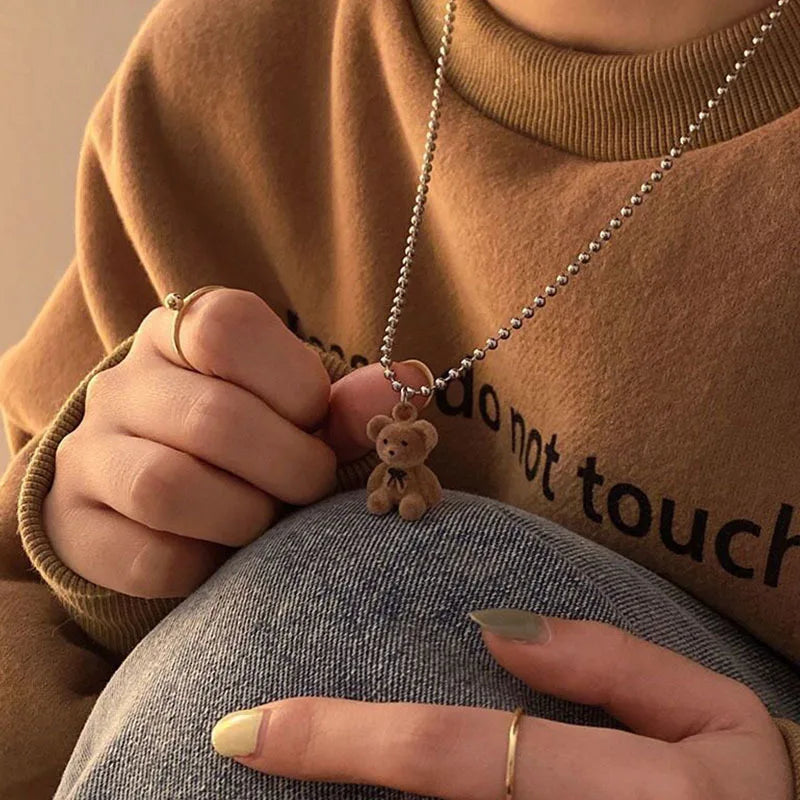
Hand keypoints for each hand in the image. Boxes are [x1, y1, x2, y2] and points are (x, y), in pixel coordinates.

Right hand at [44, 287, 426, 597]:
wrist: (150, 487)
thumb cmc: (245, 439)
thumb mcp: (292, 410)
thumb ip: (346, 403)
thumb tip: (410, 381)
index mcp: (179, 334)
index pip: (226, 329)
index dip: (293, 385)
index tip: (314, 420)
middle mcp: (123, 384)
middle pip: (212, 419)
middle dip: (288, 467)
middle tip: (310, 486)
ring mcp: (89, 454)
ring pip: (168, 487)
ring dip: (244, 517)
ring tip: (264, 522)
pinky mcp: (73, 525)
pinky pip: (146, 558)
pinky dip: (202, 567)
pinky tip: (217, 553)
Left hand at [211, 611, 793, 798]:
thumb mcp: (716, 719)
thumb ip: (612, 666)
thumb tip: (498, 633)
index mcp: (624, 796)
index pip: (452, 757)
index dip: (341, 738)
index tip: (248, 726)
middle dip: (321, 780)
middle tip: (239, 743)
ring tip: (283, 760)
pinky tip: (367, 796)